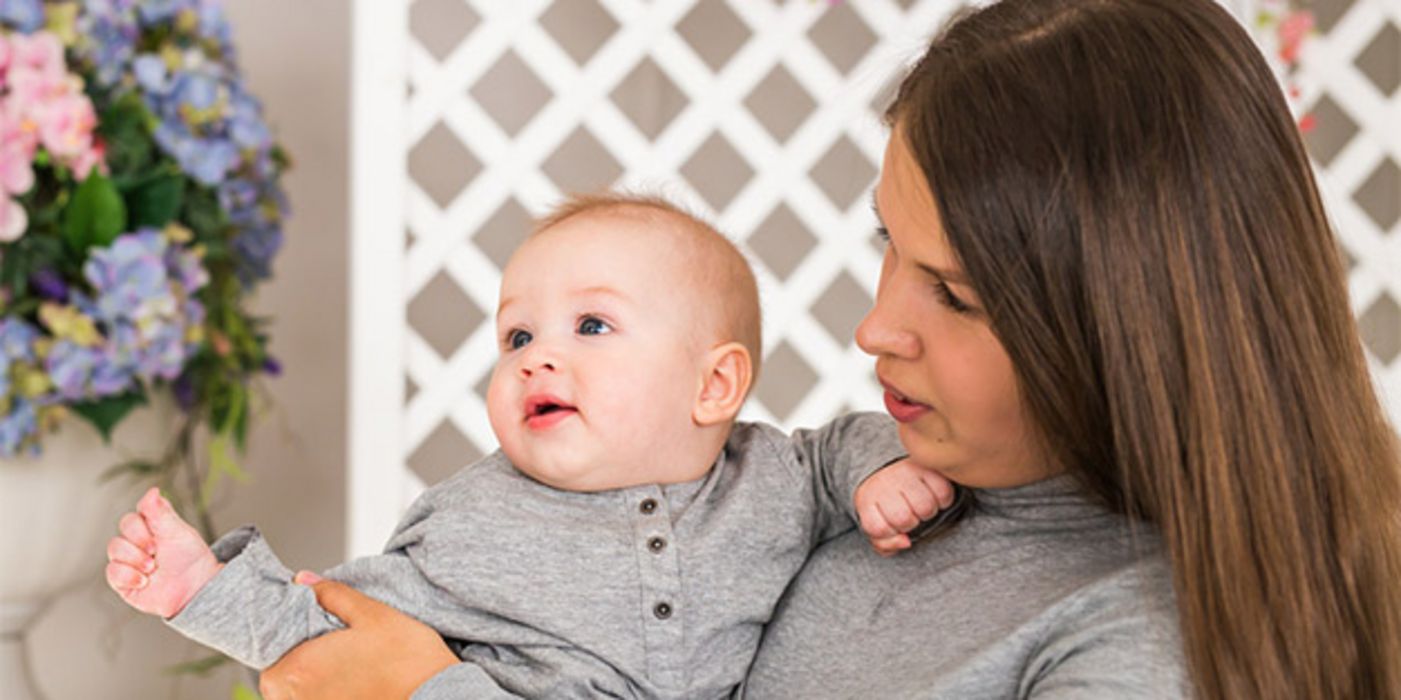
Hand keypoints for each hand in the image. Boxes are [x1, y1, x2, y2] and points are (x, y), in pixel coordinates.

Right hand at [104, 486, 221, 617]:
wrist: (195, 588)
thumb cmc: (189, 558)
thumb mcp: (178, 531)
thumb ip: (162, 513)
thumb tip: (152, 490)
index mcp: (149, 525)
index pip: (134, 514)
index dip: (143, 524)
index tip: (159, 534)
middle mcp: (135, 541)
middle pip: (123, 529)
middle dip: (141, 540)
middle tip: (156, 551)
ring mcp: (127, 560)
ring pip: (114, 548)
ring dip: (136, 558)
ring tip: (153, 568)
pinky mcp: (122, 580)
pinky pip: (112, 571)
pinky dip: (129, 575)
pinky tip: (145, 581)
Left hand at [259, 572, 458, 699]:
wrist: (439, 699)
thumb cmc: (408, 661)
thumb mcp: (372, 614)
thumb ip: (332, 596)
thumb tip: (303, 580)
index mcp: (297, 669)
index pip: (268, 649)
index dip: (288, 634)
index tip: (309, 628)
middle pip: (280, 674)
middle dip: (300, 657)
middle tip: (334, 643)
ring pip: (298, 693)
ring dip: (314, 679)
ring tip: (351, 664)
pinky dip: (330, 693)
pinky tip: (356, 683)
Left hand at [854, 458, 954, 555]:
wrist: (888, 470)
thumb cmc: (884, 506)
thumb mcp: (877, 526)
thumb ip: (885, 544)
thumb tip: (907, 541)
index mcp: (866, 499)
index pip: (880, 529)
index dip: (891, 533)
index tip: (893, 525)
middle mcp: (884, 482)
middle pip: (904, 519)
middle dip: (910, 523)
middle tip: (910, 515)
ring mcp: (905, 472)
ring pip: (925, 508)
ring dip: (928, 513)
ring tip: (922, 507)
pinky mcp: (927, 467)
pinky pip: (944, 493)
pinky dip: (943, 500)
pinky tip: (934, 497)